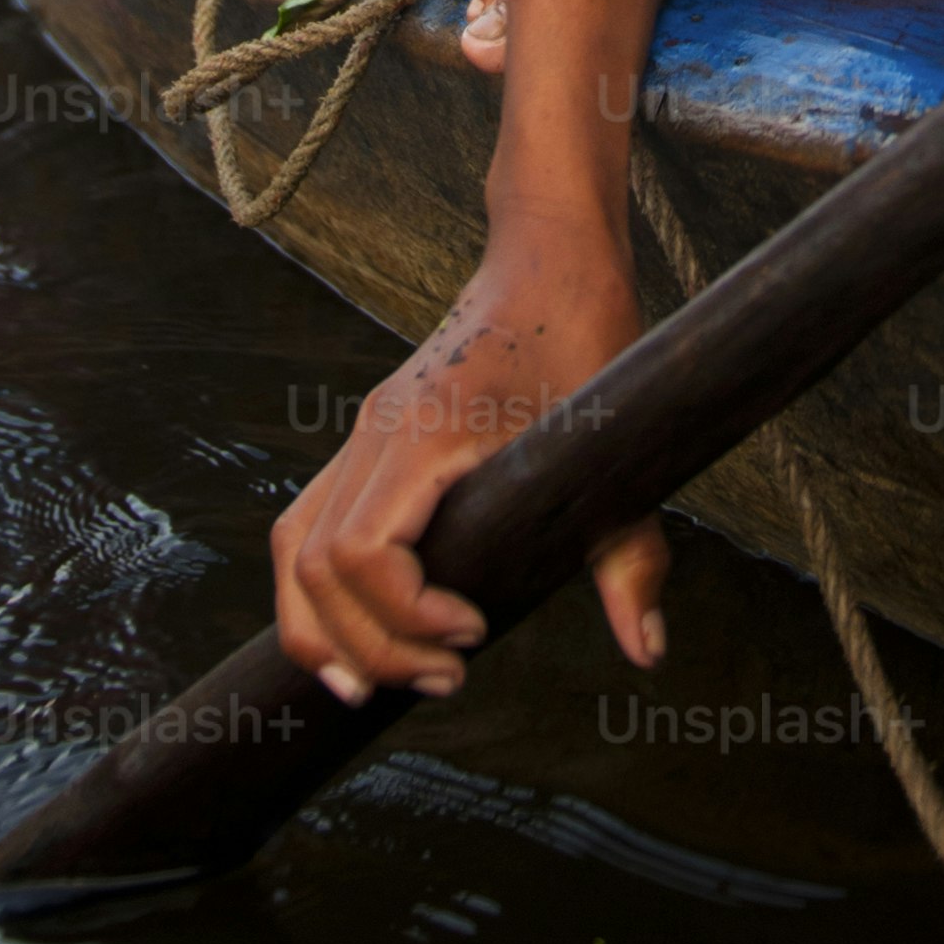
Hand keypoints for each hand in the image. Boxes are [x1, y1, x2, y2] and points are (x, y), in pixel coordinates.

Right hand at [268, 210, 669, 702]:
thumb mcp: (615, 446)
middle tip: (448, 677)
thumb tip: (647, 651)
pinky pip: (311, 525)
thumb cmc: (585, 336)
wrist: (549, 257)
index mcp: (422, 430)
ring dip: (328, 628)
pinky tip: (362, 639)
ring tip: (380, 686)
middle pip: (316, 566)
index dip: (406, 613)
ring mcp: (364, 436)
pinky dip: (321, 591)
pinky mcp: (372, 443)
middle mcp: (375, 434)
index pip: (363, 549)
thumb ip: (629, 552)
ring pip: (296, 548)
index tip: (474, 632)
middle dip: (371, 643)